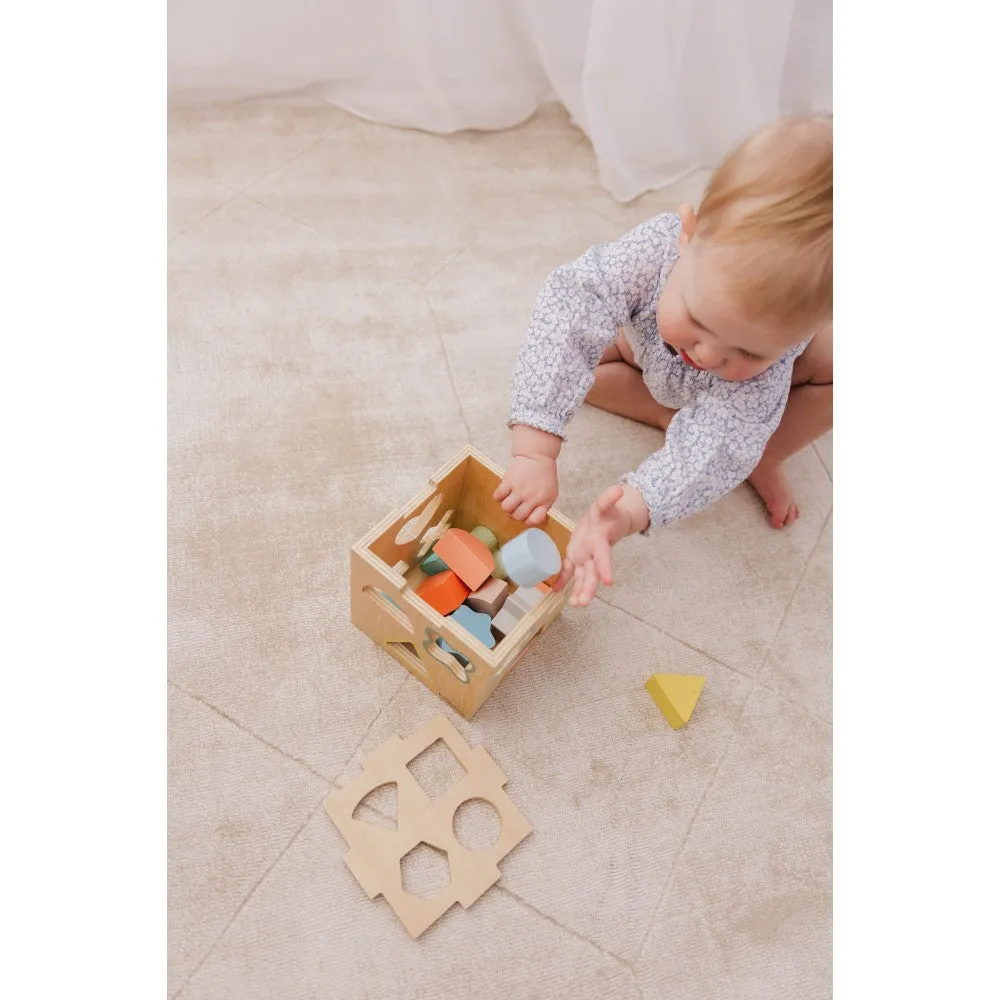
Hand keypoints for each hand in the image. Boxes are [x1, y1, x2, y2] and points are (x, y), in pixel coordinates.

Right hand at [493, 454, 557, 525]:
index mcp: (543, 501)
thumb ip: (542, 509)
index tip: (526, 514)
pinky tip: (504, 492)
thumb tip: (530, 521)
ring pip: (506, 508)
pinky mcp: (508, 481)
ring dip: (506, 506)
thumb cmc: (544, 476)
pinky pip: (498, 496)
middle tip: (516, 506)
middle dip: (515, 513)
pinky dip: (498, 496)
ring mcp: (519, 489)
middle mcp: (531, 497)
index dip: (527, 520)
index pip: (532, 521)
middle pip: (516, 516)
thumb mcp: (551, 494)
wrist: (538, 456)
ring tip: (509, 500)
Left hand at [553, 484, 648, 606]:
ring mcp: (585, 557)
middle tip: (583, 602)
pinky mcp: (577, 557)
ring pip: (583, 576)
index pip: (603, 556)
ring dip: (579, 590)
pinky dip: (562, 580)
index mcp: (600, 542)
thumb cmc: (607, 514)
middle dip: (588, 588)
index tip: (608, 582)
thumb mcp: (606, 505)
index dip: (605, 568)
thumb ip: (609, 499)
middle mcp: (593, 553)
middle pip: (592, 573)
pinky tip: (556, 591)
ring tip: (576, 604)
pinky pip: (570, 571)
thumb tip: (619, 489)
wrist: (608, 520)